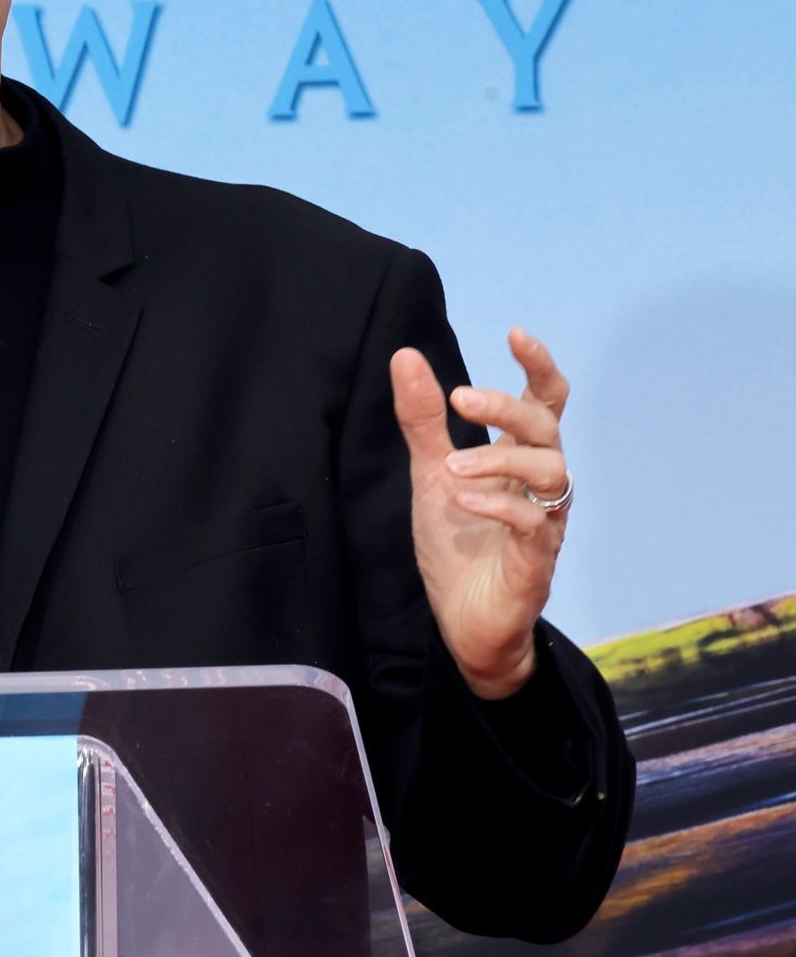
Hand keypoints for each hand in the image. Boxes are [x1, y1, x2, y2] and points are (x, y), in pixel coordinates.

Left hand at [391, 329, 571, 698]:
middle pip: (548, 429)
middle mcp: (540, 486)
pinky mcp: (537, 561)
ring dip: (499, 459)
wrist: (461, 622)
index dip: (539, 367)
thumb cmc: (458, 543)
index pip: (546, 403)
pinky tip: (463, 500)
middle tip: (462, 399)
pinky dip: (499, 505)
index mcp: (519, 460)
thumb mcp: (430, 474)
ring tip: (452, 467)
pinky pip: (534, 524)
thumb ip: (424, 420)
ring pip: (552, 472)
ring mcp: (544, 523)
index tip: (515, 334)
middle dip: (508, 407)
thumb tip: (404, 354)